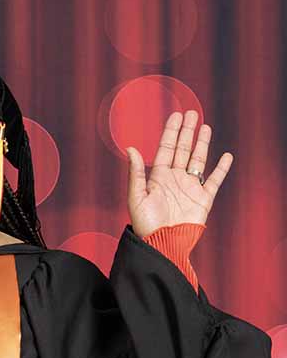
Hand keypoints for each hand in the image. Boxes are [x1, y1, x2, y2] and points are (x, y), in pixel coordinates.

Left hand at [126, 110, 232, 238]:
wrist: (163, 243)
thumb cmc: (146, 224)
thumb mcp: (136, 198)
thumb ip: (136, 173)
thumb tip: (130, 149)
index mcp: (158, 178)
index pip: (166, 150)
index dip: (171, 133)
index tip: (176, 116)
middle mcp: (174, 180)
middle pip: (182, 150)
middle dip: (187, 132)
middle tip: (191, 113)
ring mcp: (189, 188)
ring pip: (198, 160)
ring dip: (202, 144)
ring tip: (205, 126)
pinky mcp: (203, 199)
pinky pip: (214, 180)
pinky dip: (221, 169)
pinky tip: (225, 156)